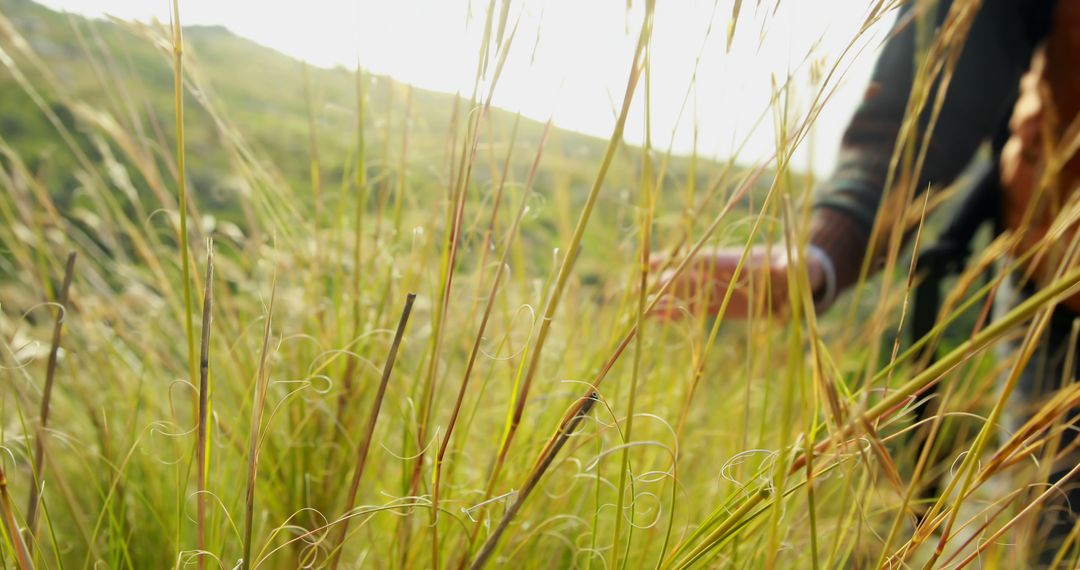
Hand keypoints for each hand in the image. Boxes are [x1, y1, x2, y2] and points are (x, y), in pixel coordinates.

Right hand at [650, 245, 825, 319]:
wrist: (795, 277)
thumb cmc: (797, 266)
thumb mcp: (798, 265)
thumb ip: (792, 265)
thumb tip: (792, 265)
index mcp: (733, 262)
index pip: (701, 260)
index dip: (679, 262)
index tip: (655, 263)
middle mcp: (719, 274)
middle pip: (685, 276)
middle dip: (663, 281)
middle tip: (638, 289)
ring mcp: (715, 289)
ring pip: (683, 292)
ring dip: (663, 298)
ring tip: (639, 306)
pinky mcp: (717, 305)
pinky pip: (691, 308)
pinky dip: (675, 312)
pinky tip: (657, 318)